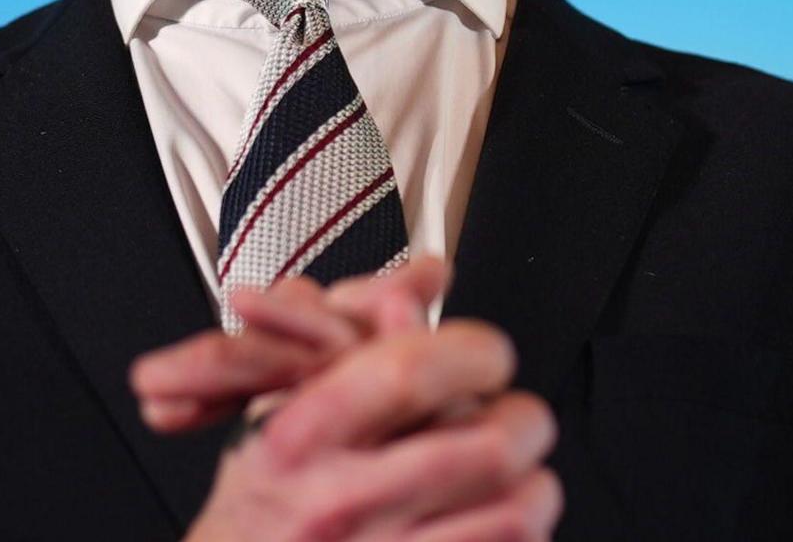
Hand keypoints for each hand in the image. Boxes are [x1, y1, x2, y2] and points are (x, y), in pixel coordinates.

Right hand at [131, 260, 560, 539]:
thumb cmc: (263, 506)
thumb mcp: (280, 407)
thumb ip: (353, 336)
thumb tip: (424, 277)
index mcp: (301, 438)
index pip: (408, 372)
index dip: (472, 350)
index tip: (486, 354)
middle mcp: (341, 503)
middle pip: (485, 444)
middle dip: (521, 419)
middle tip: (513, 416)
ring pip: (516, 509)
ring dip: (530, 484)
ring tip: (511, 475)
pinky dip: (521, 530)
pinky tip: (495, 519)